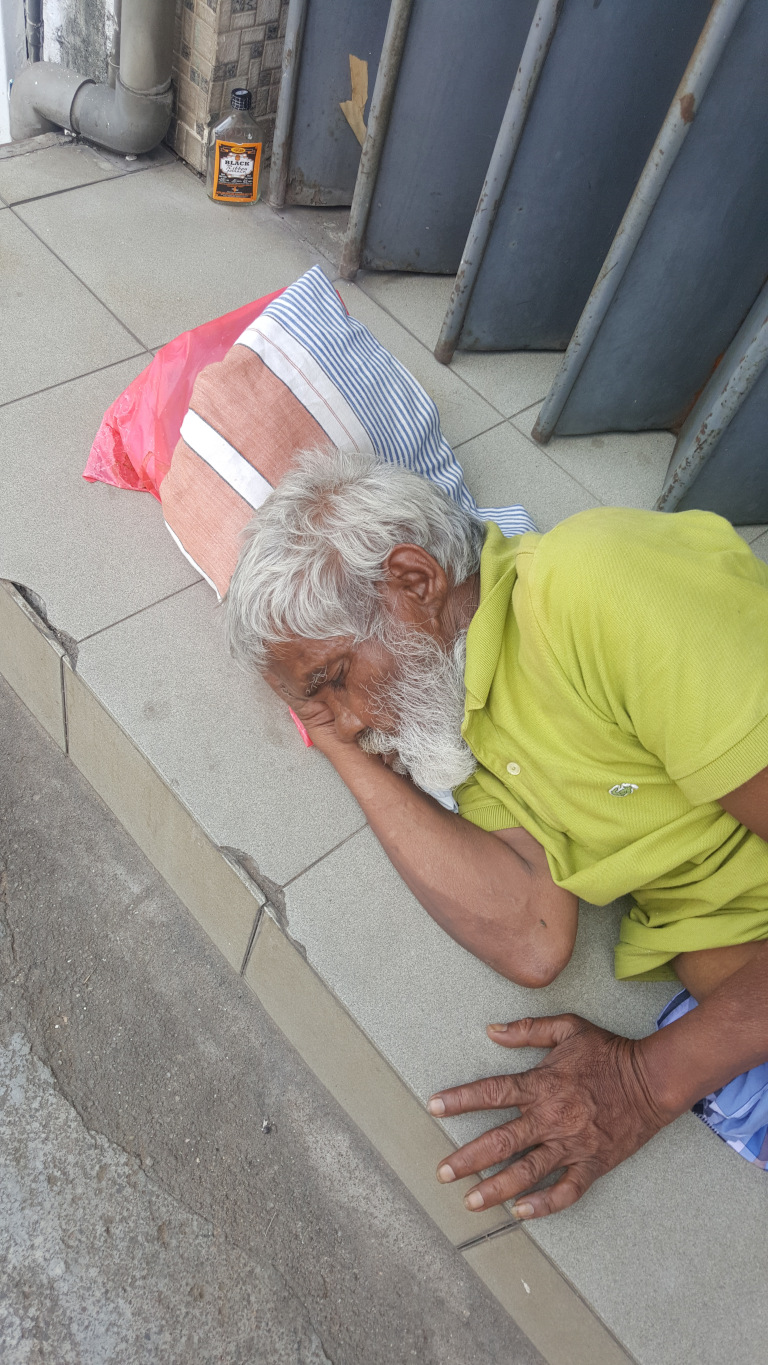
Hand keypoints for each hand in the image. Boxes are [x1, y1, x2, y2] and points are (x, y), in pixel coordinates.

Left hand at [429, 1014, 672, 1219]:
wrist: (653, 1080)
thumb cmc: (609, 1052)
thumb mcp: (568, 1028)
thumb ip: (528, 1030)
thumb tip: (492, 1031)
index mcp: (542, 1084)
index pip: (492, 1093)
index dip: (460, 1099)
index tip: (434, 1106)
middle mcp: (551, 1118)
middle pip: (501, 1141)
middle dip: (468, 1159)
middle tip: (442, 1172)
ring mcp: (572, 1144)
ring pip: (527, 1172)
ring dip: (496, 1188)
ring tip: (471, 1201)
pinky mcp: (593, 1163)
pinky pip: (567, 1190)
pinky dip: (544, 1204)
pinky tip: (522, 1213)